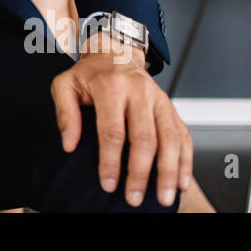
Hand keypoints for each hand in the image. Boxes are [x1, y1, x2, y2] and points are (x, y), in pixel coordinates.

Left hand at [51, 30, 191, 207]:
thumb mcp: (65, 85)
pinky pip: (183, 135)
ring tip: (164, 198)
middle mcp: (140, 91)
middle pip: (144, 138)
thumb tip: (69, 145)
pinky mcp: (171, 107)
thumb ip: (65, 113)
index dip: (110, 161)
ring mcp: (160, 99)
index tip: (108, 184)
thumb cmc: (89, 74)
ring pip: (169, 138)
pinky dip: (185, 161)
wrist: (115, 52)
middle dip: (140, 172)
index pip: (112, 130)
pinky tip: (182, 182)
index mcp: (111, 86)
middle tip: (134, 198)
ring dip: (168, 172)